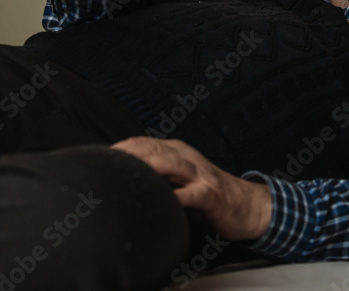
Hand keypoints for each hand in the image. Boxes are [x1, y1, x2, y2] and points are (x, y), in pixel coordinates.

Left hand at [111, 137, 271, 241]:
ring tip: (129, 172)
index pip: (145, 144)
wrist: (246, 205)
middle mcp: (188, 158)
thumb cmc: (208, 194)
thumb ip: (158, 175)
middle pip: (154, 151)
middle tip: (106, 161)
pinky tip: (165, 200)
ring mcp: (200, 175)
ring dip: (149, 167)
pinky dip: (178, 196)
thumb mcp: (181, 178)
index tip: (101, 155)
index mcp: (178, 153)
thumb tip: (125, 178)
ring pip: (171, 165)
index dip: (123, 147)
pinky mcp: (211, 195)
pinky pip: (193, 194)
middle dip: (129, 154)